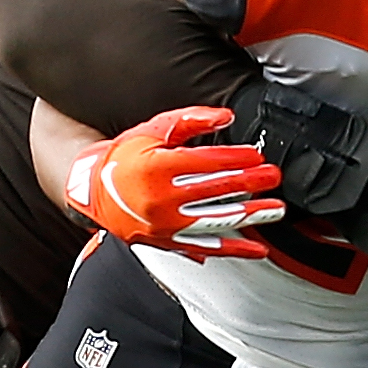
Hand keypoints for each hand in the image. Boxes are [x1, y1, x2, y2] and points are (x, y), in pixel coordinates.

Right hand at [62, 106, 280, 259]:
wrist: (93, 190)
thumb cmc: (125, 157)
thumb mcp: (153, 130)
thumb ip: (191, 121)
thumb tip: (226, 117)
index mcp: (156, 167)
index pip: (206, 163)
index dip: (236, 159)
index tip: (257, 156)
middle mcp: (161, 199)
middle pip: (215, 191)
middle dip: (250, 183)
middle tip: (273, 177)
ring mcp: (165, 225)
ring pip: (216, 222)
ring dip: (250, 216)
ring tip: (274, 209)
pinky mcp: (168, 243)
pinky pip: (206, 248)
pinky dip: (234, 251)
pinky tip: (257, 249)